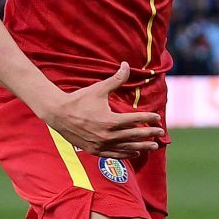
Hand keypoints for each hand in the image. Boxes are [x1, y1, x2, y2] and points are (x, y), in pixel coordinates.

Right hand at [42, 62, 162, 157]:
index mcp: (110, 120)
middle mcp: (108, 135)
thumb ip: (115, 79)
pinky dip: (126, 154)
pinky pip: (114, 154)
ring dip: (142, 146)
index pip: (135, 120)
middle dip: (149, 134)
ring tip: (153, 146)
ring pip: (127, 147)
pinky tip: (135, 153)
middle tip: (160, 133)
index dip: (148, 118)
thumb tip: (126, 64)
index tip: (157, 118)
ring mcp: (101, 145)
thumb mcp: (98, 89)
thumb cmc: (79, 100)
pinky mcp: (95, 150)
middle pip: (134, 135)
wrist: (58, 114)